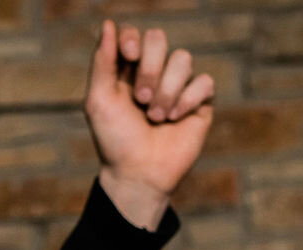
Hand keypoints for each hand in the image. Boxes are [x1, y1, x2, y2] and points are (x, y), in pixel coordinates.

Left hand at [86, 21, 214, 230]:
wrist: (138, 174)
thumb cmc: (115, 141)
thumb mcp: (99, 101)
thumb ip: (103, 62)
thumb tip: (107, 23)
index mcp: (127, 70)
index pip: (135, 35)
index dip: (133, 40)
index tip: (127, 56)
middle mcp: (154, 73)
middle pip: (159, 39)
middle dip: (149, 67)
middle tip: (140, 98)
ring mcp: (178, 85)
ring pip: (183, 59)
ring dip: (166, 90)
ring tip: (156, 117)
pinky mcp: (200, 101)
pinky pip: (203, 81)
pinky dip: (187, 100)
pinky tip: (175, 119)